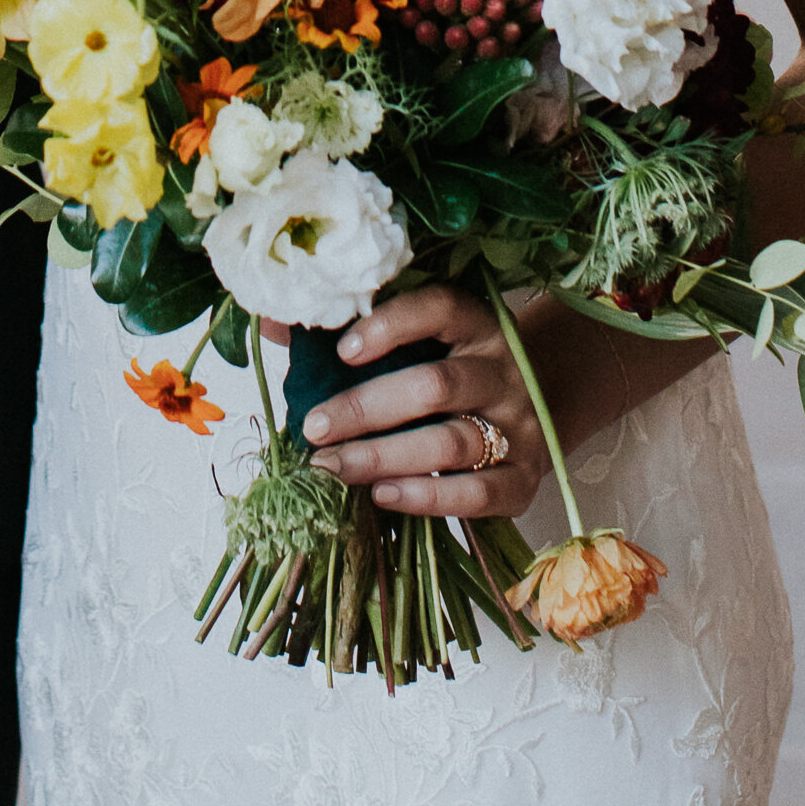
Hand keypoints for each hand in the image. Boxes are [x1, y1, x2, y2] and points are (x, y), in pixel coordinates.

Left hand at [300, 284, 548, 524]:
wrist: (533, 414)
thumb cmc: (452, 372)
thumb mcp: (418, 344)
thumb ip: (351, 333)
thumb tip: (272, 323)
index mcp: (476, 324)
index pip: (440, 308)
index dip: (391, 325)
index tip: (341, 350)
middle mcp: (503, 371)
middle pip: (435, 385)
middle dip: (366, 409)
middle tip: (313, 428)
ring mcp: (519, 426)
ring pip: (451, 441)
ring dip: (384, 457)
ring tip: (333, 467)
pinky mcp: (524, 479)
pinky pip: (477, 493)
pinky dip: (426, 496)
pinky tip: (381, 494)